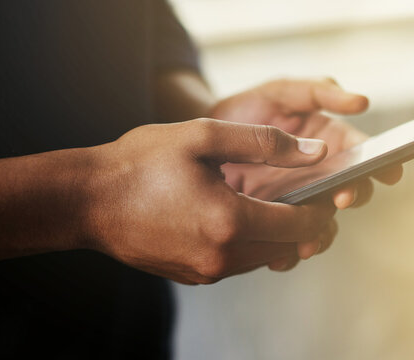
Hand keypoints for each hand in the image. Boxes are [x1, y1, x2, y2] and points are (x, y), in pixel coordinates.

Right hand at [86, 119, 335, 283]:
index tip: (325, 191)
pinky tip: (240, 218)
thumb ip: (264, 143)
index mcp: (230, 221)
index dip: (321, 208)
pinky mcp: (195, 277)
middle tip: (305, 197)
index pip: (301, 224)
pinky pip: (240, 264)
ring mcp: (208, 272)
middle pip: (288, 245)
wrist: (88, 201)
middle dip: (305, 224)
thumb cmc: (140, 163)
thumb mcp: (202, 136)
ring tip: (273, 204)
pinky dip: (251, 243)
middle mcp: (223, 256)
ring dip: (278, 234)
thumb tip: (316, 153)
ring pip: (266, 257)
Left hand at [210, 79, 402, 268]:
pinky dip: (289, 253)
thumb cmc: (249, 109)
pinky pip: (291, 242)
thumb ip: (319, 92)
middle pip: (351, 191)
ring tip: (308, 242)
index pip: (362, 154)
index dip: (380, 163)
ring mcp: (301, 200)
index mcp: (330, 142)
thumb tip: (362, 102)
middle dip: (352, 197)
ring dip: (321, 235)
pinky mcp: (276, 220)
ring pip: (324, 224)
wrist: (204, 141)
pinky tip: (280, 257)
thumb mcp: (282, 91)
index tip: (390, 173)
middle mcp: (321, 175)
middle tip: (341, 198)